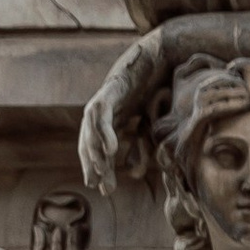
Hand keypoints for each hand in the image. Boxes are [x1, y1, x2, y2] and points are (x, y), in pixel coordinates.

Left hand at [78, 31, 164, 195]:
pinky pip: (103, 115)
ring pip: (91, 130)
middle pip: (89, 142)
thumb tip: (131, 174)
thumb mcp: (148, 127)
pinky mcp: (110, 91)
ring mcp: (104, 100)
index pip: (98, 148)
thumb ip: (140, 148)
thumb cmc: (156, 90)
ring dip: (95, 152)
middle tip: (97, 185)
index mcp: (110, 119)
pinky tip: (111, 150)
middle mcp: (102, 111)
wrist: (160, 60)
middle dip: (93, 165)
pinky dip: (105, 133)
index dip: (100, 169)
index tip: (104, 189)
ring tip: (100, 172)